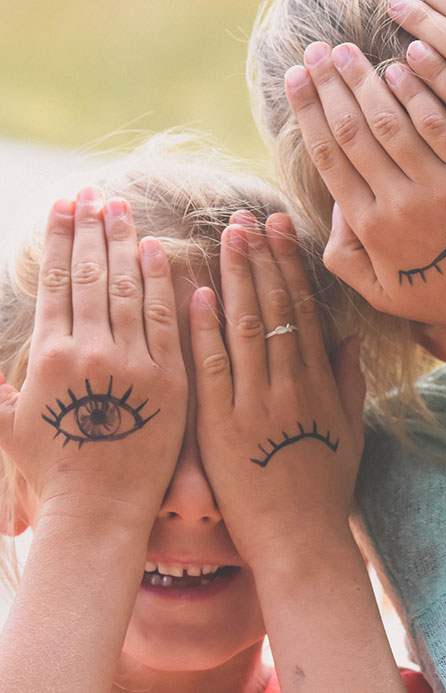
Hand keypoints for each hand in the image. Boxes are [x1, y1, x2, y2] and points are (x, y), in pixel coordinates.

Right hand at [0, 189, 186, 530]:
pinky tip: (157, 250)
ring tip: (122, 209)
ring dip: (123, 243)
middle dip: (91, 229)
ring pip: (128, 289)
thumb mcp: (9, 426)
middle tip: (94, 193)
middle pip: (92, 276)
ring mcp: (132, 363)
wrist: (100, 511)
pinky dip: (161, 283)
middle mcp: (89, 352)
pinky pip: (166, 320)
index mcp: (48, 357)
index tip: (64, 205)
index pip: (57, 282)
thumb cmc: (53, 472)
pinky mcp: (170, 378)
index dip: (61, 239)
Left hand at [189, 211, 365, 565]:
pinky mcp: (221, 428)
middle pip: (274, 310)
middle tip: (246, 218)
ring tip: (226, 239)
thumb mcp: (351, 434)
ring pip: (244, 329)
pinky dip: (205, 331)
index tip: (279, 230)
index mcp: (319, 384)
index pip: (304, 311)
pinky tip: (198, 295)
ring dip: (234, 280)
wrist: (300, 541)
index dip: (290, 266)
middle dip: (260, 259)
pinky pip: (213, 371)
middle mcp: (288, 386)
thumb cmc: (326, 489)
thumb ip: (350, 383)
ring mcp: (254, 405)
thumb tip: (350, 337)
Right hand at [285, 41, 445, 345]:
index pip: (331, 158)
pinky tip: (402, 64)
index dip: (309, 114)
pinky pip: (442, 123)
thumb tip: (335, 206)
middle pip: (355, 131)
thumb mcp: (381, 294)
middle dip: (328, 87)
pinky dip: (420, 91)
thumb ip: (344, 255)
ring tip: (345, 51)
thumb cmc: (444, 301)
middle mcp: (399, 203)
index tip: (296, 80)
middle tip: (313, 51)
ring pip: (392, 120)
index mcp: (371, 230)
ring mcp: (442, 186)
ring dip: (365, 80)